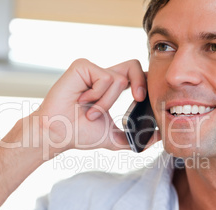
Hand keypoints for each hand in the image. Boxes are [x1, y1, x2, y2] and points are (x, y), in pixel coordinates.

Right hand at [32, 59, 147, 158]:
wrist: (57, 133)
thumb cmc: (79, 134)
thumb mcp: (113, 137)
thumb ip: (133, 137)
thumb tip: (158, 138)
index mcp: (109, 88)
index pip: (136, 76)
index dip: (145, 84)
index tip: (145, 102)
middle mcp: (102, 76)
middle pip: (134, 65)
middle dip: (141, 81)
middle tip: (138, 99)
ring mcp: (92, 70)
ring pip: (118, 79)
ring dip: (106, 103)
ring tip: (90, 112)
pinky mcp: (82, 66)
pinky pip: (105, 77)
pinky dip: (98, 95)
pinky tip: (82, 101)